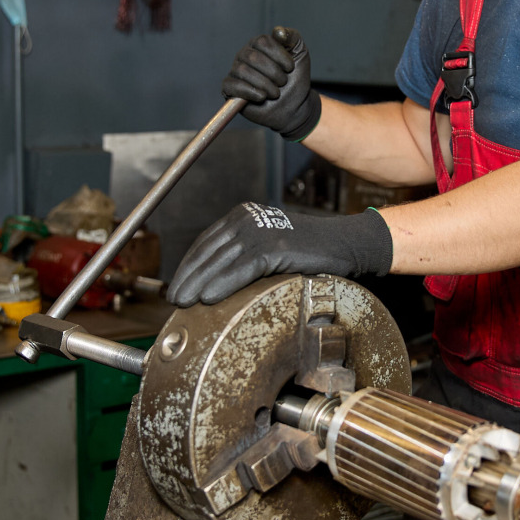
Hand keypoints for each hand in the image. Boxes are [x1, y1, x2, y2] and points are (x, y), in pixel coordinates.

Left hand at [167, 203, 391, 306]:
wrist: (345, 243)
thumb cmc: (310, 250)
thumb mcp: (270, 246)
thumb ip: (244, 255)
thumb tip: (216, 280)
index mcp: (243, 216)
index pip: (206, 242)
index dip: (188, 265)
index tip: (177, 285)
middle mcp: (248, 219)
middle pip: (208, 251)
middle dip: (188, 276)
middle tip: (174, 299)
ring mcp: (262, 232)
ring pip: (220, 261)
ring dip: (198, 283)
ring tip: (185, 302)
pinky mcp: (276, 247)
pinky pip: (242, 269)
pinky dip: (222, 284)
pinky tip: (208, 298)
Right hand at [222, 27, 320, 140]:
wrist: (294, 106)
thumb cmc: (295, 79)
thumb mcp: (300, 54)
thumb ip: (292, 37)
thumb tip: (278, 31)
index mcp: (258, 44)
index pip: (262, 42)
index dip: (279, 56)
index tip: (290, 68)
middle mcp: (244, 55)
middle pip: (252, 57)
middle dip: (273, 72)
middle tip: (283, 82)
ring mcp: (235, 72)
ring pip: (242, 71)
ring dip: (264, 84)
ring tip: (275, 92)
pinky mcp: (230, 89)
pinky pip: (231, 85)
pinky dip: (249, 91)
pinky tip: (262, 96)